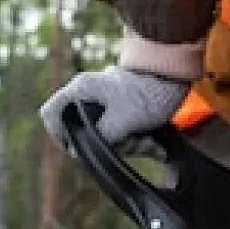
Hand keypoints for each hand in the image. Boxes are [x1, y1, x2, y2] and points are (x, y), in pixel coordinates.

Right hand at [38, 66, 188, 155]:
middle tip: (134, 144)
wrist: (177, 75)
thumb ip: (100, 136)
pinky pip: (125, 133)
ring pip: (109, 136)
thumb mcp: (123, 120)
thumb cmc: (149, 92)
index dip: (58, 135)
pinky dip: (140, 141)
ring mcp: (108, 103)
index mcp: (81, 91)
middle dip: (112, 145)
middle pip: (85, 131)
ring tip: (151, 144)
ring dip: (131, 146)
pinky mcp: (125, 110)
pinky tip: (156, 147)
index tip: (78, 150)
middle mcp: (89, 95)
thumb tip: (79, 152)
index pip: (51, 114)